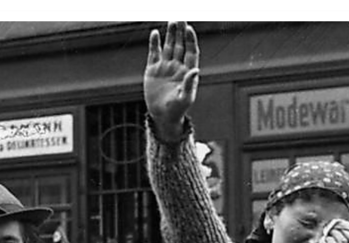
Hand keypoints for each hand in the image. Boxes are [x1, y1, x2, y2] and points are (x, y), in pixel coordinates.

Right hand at [144, 21, 199, 141]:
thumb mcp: (185, 99)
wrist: (162, 116)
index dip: (190, 40)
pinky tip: (155, 34)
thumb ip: (189, 84)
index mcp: (188, 72)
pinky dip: (154, 43)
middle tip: (180, 19)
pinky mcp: (153, 70)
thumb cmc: (177, 110)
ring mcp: (165, 67)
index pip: (191, 52)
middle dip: (180, 33)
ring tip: (171, 21)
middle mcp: (177, 67)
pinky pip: (154, 53)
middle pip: (180, 46)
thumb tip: (195, 70)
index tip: (189, 29)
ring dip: (170, 34)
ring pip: (169, 47)